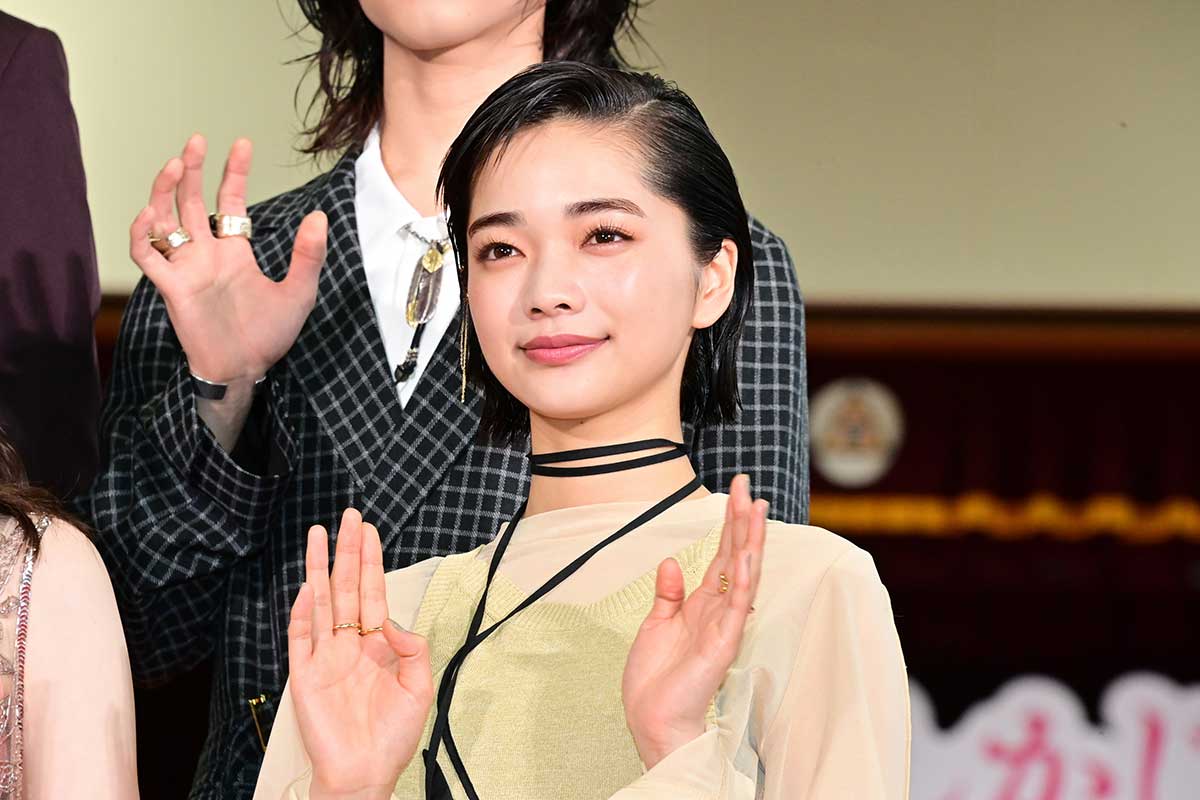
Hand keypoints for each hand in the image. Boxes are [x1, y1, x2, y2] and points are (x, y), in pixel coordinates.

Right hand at [128, 134, 326, 386]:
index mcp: (235, 251)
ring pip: (164, 220)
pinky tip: (151, 214)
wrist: (247, 370)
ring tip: (176, 165)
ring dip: (164, 192)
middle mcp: (207, 254)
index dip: (233, 173)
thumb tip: (319, 216)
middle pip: (192, 201)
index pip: (229, 202)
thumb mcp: (299, 292)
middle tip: (197, 140)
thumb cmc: (270, 334)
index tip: (241, 144)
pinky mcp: (171, 288)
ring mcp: (187, 269)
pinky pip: (147, 256)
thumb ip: (308, 255)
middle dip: (193, 170)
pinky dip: (142, 234)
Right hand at [288, 509, 433, 799]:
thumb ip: (412, 648)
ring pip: (321, 602)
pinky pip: (301, 637)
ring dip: (320, 569)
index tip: (369, 531)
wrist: (365, 773)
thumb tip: (389, 620)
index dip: (371, 561)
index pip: (373, 593)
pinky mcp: (305, 676)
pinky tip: (308, 585)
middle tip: (349, 516)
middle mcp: (349, 645)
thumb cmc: (393, 737)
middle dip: (348, 552)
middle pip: (347, 587)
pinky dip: (302, 611)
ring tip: (318, 535)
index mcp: (377, 646)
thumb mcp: (419, 687)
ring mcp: (325, 658)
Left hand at [621, 475, 765, 768]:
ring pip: (743, 575)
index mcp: (703, 604)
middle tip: (746, 485)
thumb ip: (667, 593)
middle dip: (742, 521)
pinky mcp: (723, 643)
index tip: (736, 491)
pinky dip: (741, 580)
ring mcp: (725, 625)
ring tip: (755, 509)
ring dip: (750, 542)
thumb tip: (671, 560)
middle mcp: (719, 610)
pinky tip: (745, 556)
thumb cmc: (655, 679)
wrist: (652, 719)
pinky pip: (736, 606)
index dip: (729, 523)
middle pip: (736, 556)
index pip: (722, 555)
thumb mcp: (656, 624)